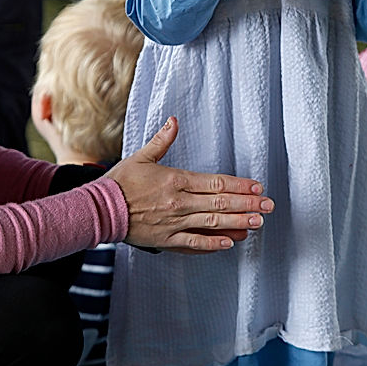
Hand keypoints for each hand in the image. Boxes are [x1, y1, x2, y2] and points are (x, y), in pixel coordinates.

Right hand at [105, 117, 273, 251]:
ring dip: (237, 223)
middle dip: (247, 204)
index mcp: (176, 180)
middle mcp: (179, 202)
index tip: (258, 187)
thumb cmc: (119, 183)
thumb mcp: (141, 156)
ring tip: (257, 223)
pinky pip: (193, 244)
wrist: (98, 210)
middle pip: (220, 204)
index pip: (216, 183)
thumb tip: (174, 121)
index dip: (239, 186)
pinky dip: (212, 244)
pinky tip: (229, 243)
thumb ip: (162, 140)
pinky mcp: (166, 240)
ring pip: (212, 224)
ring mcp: (174, 223)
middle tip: (268, 206)